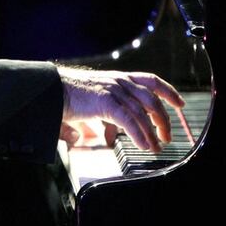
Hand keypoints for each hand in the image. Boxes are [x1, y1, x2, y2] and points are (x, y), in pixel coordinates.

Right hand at [57, 66, 184, 152]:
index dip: (168, 91)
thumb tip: (78, 137)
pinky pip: (129, 120)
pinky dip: (139, 134)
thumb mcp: (81, 106)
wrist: (46, 90)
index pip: (150, 80)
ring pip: (142, 112)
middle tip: (166, 135)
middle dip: (163, 119)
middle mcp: (118, 81)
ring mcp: (112, 90)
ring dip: (153, 131)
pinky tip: (144, 145)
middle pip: (152, 98)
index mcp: (116, 78)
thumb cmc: (59, 96)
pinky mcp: (105, 102)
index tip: (179, 103)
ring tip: (156, 146)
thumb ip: (85, 121)